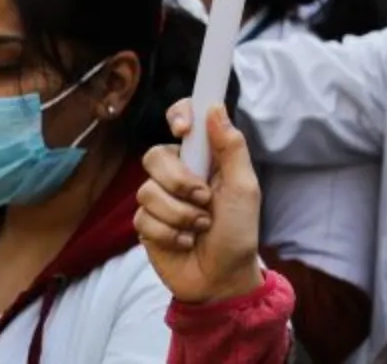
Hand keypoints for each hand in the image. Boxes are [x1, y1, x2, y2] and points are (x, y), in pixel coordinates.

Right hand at [137, 104, 267, 306]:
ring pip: (147, 190)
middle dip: (179, 182)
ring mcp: (160, 198)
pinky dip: (169, 233)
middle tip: (204, 199)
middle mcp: (180, 173)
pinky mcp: (146, 224)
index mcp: (207, 157)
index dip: (179, 115)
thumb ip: (231, 148)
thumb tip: (215, 108)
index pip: (184, 120)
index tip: (183, 129)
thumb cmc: (238, 232)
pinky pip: (142, 218)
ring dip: (179, 214)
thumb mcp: (243, 188)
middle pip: (156, 156)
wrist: (222, 278)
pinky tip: (185, 241)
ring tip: (200, 226)